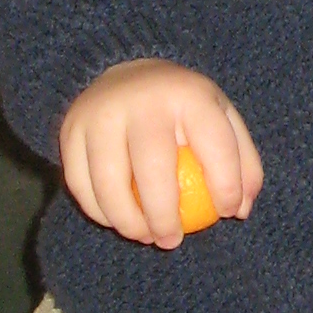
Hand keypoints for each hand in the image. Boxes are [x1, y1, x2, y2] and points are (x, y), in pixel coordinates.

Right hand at [58, 60, 262, 246]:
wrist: (127, 71)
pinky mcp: (70, 129)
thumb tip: (240, 210)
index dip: (226, 185)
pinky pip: (80, 183)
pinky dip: (98, 211)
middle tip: (171, 240)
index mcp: (188, 93)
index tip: (227, 212)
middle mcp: (142, 99)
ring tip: (145, 235)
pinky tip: (117, 221)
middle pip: (152, 168)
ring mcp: (100, 113)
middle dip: (163, 215)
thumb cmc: (183, 108)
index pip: (214, 145)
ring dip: (126, 221)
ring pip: (108, 182)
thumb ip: (242, 162)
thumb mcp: (222, 118)